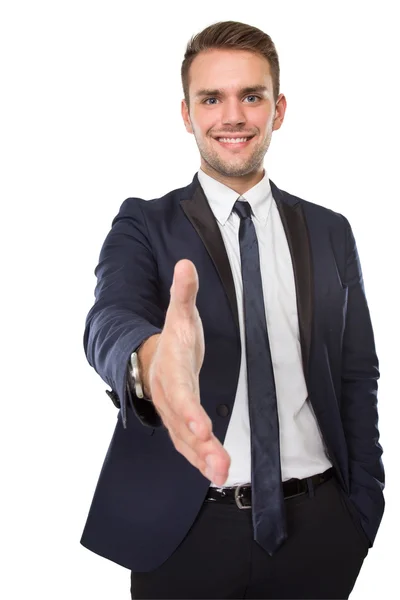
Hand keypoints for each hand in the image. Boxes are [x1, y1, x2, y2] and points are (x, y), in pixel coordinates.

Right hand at [147, 259, 230, 485]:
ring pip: (185, 441)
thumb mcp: (179, 313)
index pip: (179, 393)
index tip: (202, 428)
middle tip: (219, 462)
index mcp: (170, 371)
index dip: (189, 411)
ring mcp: (173, 414)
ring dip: (203, 459)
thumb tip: (186, 263)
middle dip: (200, 444)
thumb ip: (184, 293)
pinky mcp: (181, 424)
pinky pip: (189, 446)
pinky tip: (218, 473)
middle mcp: (169, 397)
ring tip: (222, 473)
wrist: (152, 356)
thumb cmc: (172, 337)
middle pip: (182, 424)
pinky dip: (202, 460)